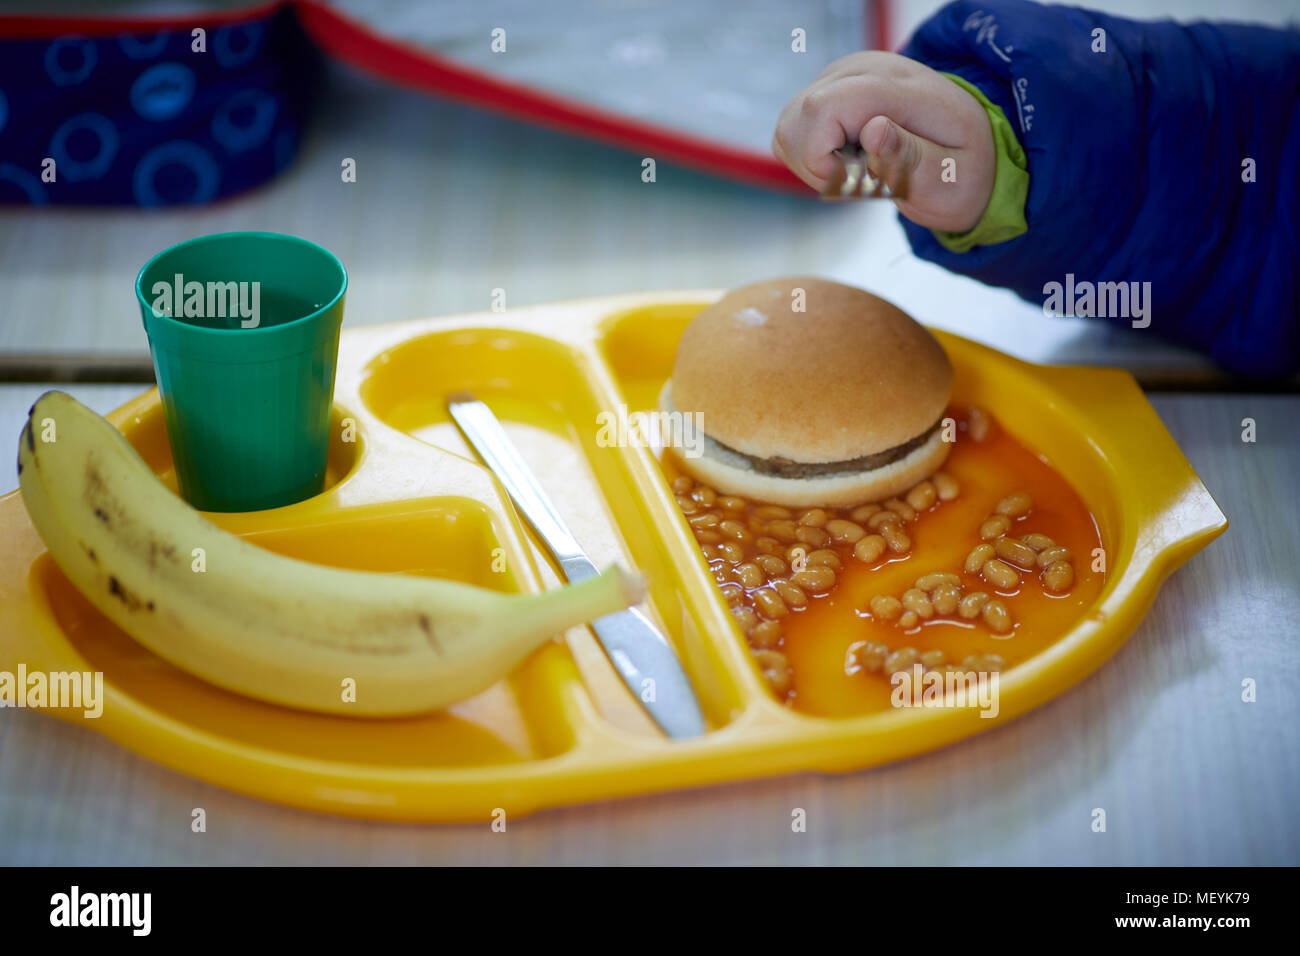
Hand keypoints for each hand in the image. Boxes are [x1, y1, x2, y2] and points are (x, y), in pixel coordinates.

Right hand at [772, 51, 995, 232]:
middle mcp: (861, 70)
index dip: (824, 161)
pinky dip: (812, 159)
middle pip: (798, 120)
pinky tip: (848, 162)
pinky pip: (792, 132)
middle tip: (865, 181)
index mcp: (896, 84)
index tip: (860, 183)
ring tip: (860, 171)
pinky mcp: (826, 93)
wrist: (965, 152)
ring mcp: (840, 78)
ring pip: (788, 128)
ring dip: (815, 165)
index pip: (822, 110)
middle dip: (820, 168)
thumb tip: (873, 130)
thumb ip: (911, 156)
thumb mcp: (949, 176)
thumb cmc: (961, 169)